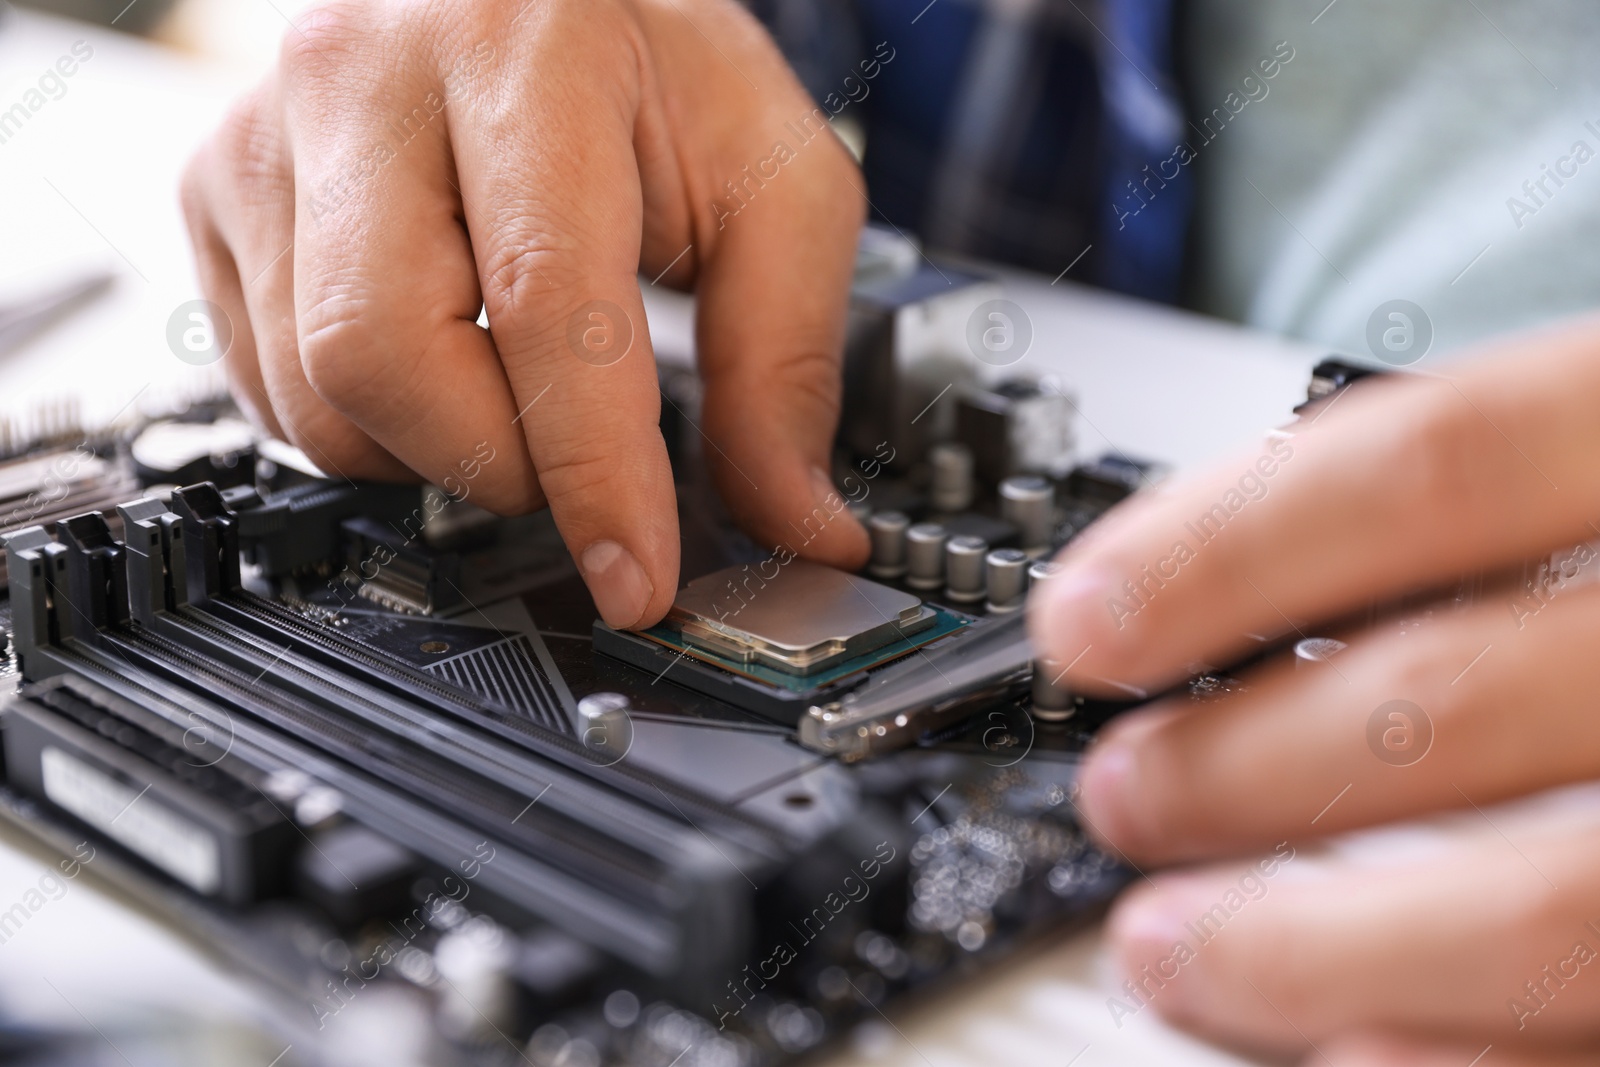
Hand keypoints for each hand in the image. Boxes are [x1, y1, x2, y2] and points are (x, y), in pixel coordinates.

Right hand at [180, 0, 868, 627]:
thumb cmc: (652, 66)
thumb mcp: (771, 182)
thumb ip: (786, 360)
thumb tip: (796, 522)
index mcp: (525, 50)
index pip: (544, 298)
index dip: (592, 470)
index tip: (636, 577)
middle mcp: (365, 79)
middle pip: (382, 357)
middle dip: (495, 463)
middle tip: (570, 459)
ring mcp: (267, 135)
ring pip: (312, 393)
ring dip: (431, 452)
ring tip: (508, 388)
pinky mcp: (216, 191)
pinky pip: (263, 387)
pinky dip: (365, 427)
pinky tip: (436, 366)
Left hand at [1027, 319, 1599, 1063]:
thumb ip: (1535, 505)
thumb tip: (1258, 598)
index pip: (1433, 467)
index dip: (1221, 550)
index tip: (1081, 623)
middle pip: (1456, 701)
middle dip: (1245, 768)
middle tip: (1124, 801)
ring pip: (1559, 908)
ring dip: (1321, 955)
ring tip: (1179, 954)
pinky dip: (1482, 1064)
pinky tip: (1356, 1060)